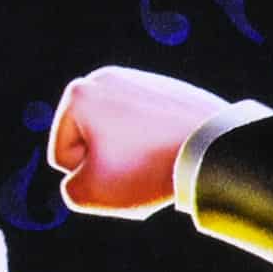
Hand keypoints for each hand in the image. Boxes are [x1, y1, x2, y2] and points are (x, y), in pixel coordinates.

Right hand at [47, 64, 228, 217]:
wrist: (209, 147)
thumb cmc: (143, 169)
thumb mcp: (87, 194)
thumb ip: (69, 188)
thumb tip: (93, 171)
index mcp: (78, 93)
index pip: (63, 158)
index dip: (86, 176)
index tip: (116, 170)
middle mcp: (104, 77)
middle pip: (90, 145)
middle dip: (107, 165)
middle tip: (136, 170)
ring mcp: (138, 79)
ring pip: (118, 140)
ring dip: (130, 159)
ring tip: (155, 162)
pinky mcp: (166, 89)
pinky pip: (145, 131)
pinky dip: (152, 146)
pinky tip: (171, 151)